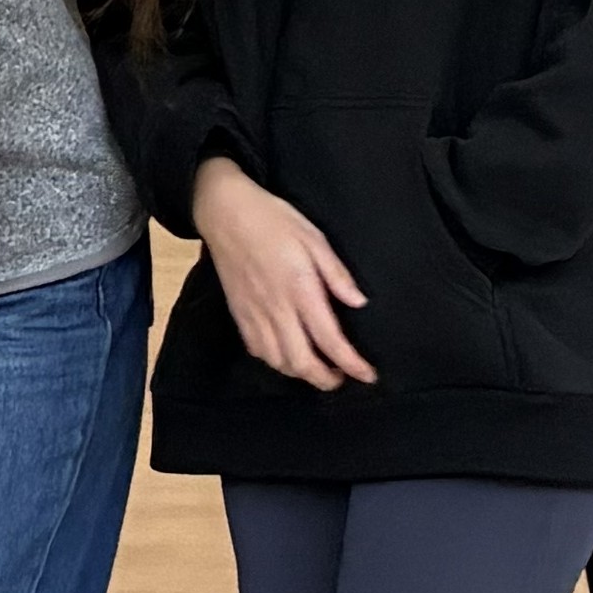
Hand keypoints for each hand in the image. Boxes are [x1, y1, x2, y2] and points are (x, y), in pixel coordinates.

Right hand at [192, 154, 375, 389]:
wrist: (224, 212)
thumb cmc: (273, 219)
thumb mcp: (314, 237)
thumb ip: (336, 274)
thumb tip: (359, 302)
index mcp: (300, 289)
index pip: (330, 339)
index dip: (352, 364)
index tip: (368, 375)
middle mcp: (276, 309)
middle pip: (301, 361)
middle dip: (325, 379)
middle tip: (343, 378)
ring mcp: (254, 314)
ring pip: (278, 361)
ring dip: (301, 373)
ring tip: (318, 369)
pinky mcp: (238, 313)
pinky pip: (257, 350)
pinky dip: (275, 361)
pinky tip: (287, 354)